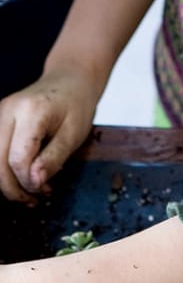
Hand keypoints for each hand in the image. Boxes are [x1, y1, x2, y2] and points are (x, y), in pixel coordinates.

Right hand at [0, 67, 99, 203]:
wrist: (69, 82)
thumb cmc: (76, 107)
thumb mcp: (73, 136)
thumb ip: (53, 159)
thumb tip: (35, 182)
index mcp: (29, 113)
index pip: (17, 159)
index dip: (29, 182)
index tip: (47, 191)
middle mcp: (7, 112)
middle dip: (14, 188)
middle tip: (36, 201)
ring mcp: (0, 115)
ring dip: (9, 182)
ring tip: (33, 194)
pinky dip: (8, 170)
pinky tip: (27, 178)